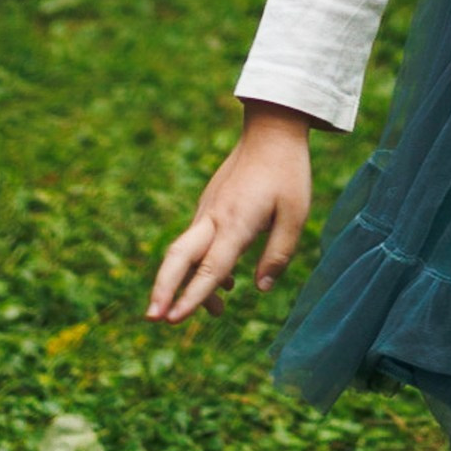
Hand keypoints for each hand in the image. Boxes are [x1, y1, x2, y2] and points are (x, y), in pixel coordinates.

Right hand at [146, 101, 315, 323]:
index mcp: (236, 222)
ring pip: (186, 252)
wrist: (271, 131)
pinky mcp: (210, 206)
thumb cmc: (287, 173)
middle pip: (178, 258)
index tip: (174, 320)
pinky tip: (226, 281)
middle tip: (154, 319)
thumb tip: (261, 289)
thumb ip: (279, 253)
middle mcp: (214, 218)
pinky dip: (202, 265)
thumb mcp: (296, 214)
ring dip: (188, 283)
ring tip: (214, 312)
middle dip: (163, 290)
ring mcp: (208, 211)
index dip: (193, 297)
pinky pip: (198, 241)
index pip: (211, 268)